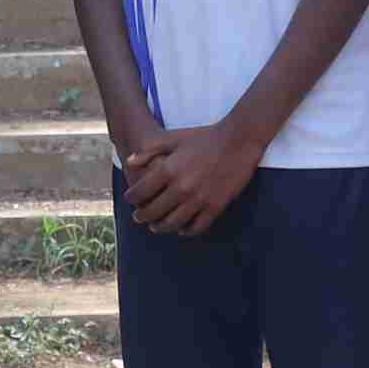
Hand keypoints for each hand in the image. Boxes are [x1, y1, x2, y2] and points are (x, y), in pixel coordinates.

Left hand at [121, 118, 264, 238]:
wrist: (238, 141)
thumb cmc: (204, 137)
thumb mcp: (173, 138)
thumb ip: (149, 150)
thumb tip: (130, 162)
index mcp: (168, 170)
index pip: (140, 192)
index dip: (131, 198)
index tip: (131, 200)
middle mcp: (181, 188)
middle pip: (153, 212)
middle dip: (142, 216)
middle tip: (139, 217)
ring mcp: (199, 199)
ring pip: (172, 223)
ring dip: (161, 227)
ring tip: (156, 226)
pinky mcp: (215, 206)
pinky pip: (197, 227)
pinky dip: (186, 231)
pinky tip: (182, 228)